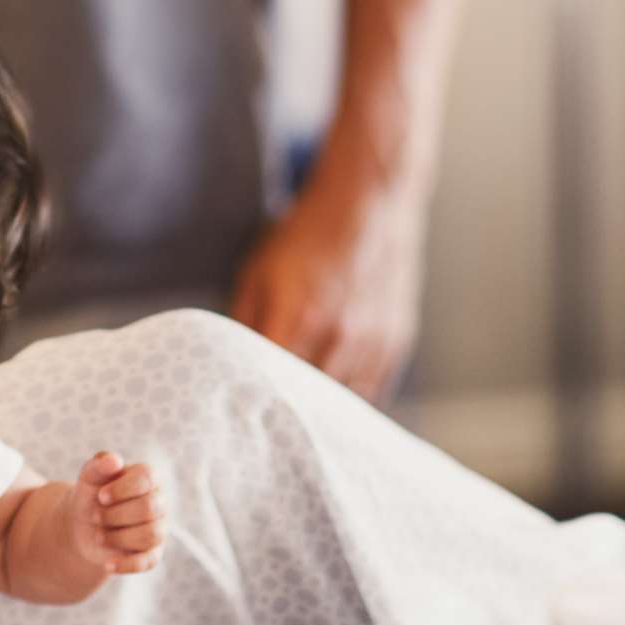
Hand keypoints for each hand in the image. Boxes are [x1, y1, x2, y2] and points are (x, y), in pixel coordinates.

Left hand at [67, 450, 164, 577]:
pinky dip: (126, 564)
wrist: (82, 526)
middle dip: (115, 515)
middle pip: (148, 508)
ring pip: (149, 535)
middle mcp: (158, 502)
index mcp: (147, 478)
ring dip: (116, 537)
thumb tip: (113, 460)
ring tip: (98, 535)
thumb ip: (99, 464)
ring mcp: (158, 529)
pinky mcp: (151, 554)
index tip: (100, 496)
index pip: (147, 478)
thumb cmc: (90, 495)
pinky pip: (147, 562)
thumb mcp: (88, 477)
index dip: (122, 488)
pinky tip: (108, 563)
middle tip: (95, 517)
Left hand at [231, 178, 426, 402]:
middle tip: (265, 419)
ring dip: (319, 412)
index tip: (239, 410)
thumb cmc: (306, 235)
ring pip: (341, 404)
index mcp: (299, 319)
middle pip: (307, 402)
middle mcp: (340, 337)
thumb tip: (228, 363)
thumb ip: (242, 322)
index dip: (254, 399)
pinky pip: (371, 392)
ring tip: (297, 415)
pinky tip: (331, 400)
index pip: (270, 384)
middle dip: (284, 410)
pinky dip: (349, 400)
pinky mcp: (395, 343)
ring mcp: (372, 343)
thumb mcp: (257, 271)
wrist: (369, 204)